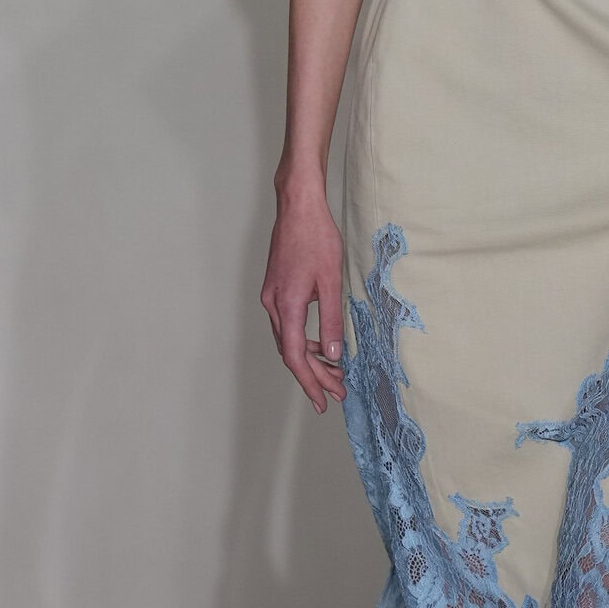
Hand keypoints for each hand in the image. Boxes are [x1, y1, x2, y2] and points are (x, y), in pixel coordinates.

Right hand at [261, 178, 346, 413]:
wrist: (298, 207)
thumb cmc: (316, 237)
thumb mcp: (332, 281)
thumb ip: (332, 320)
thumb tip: (335, 354)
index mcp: (287, 305)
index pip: (296, 357)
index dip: (310, 382)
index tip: (322, 400)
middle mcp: (274, 305)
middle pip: (291, 353)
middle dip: (315, 376)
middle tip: (336, 393)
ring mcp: (272, 297)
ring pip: (289, 340)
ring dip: (310, 360)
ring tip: (335, 373)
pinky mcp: (276, 289)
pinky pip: (288, 325)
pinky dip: (304, 340)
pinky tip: (323, 344)